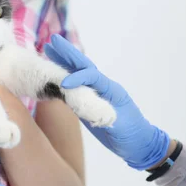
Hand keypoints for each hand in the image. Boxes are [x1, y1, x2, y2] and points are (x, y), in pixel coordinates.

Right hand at [43, 34, 170, 169]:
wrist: (137, 144)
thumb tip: (90, 110)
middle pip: (84, 67)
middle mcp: (103, 88)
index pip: (93, 77)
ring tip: (48, 50)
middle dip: (68, 54)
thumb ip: (106, 116)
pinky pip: (75, 87)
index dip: (79, 77)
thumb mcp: (120, 125)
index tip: (64, 84)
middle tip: (52, 41)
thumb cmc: (132, 134)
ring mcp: (96, 94)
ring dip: (63, 62)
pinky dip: (63, 78)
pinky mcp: (90, 103)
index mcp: (112, 90)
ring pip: (78, 74)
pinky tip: (53, 75)